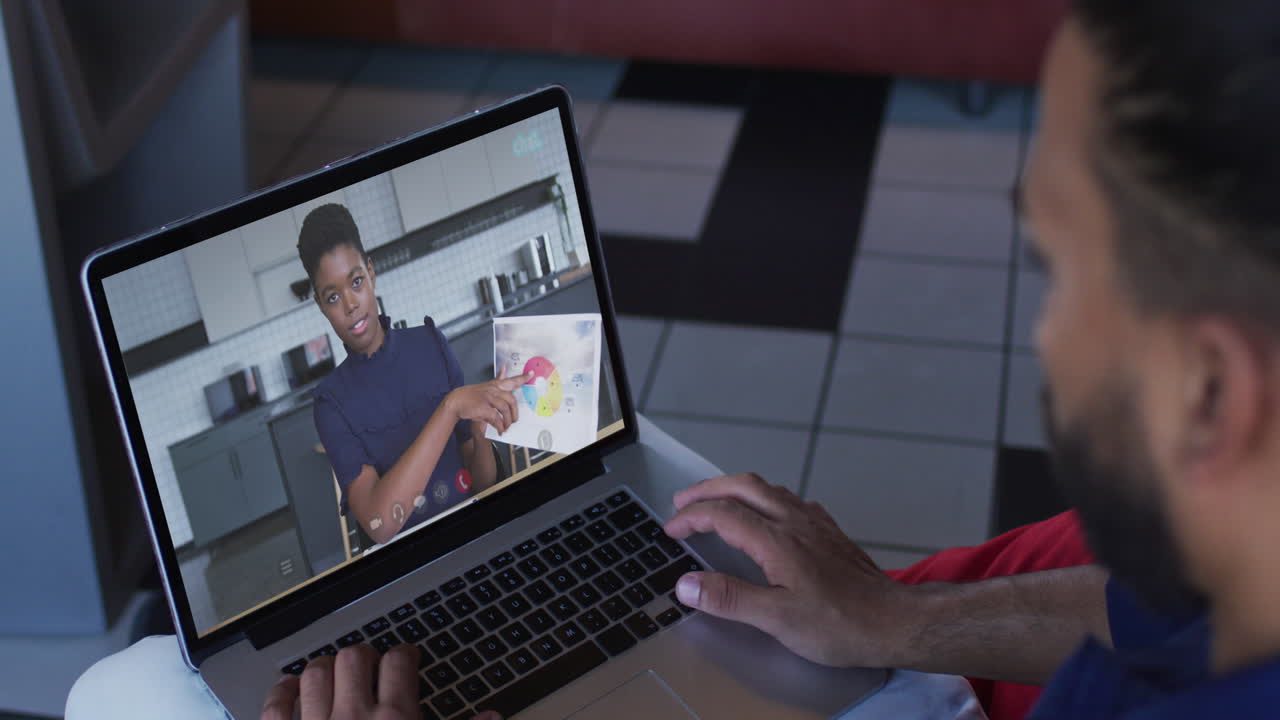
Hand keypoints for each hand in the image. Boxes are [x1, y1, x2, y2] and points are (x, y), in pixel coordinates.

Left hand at [260, 644, 501, 719]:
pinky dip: (282, 693)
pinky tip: (291, 691)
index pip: (400, 662)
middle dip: (365, 656)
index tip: (406, 657)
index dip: (405, 654)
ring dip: (325, 668)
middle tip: (371, 665)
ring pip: (316, 673)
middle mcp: (353, 718)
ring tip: (334, 672)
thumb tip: (492, 718)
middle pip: (355, 658)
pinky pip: (275, 706)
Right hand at [447, 367, 531, 434]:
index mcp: (494, 385)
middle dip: (515, 413)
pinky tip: (499, 430)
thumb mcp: (485, 385)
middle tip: (514, 421)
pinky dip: (499, 426)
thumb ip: (497, 379)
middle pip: (511, 400)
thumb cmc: (471, 395)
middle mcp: (493, 390)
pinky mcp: (483, 408)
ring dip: (507, 421)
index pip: (511, 380)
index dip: (522, 378)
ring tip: (505, 427)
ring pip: (505, 410)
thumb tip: (504, 368)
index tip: (532, 374)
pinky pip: (496, 418)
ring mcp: (488, 398)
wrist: (455, 401)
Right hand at [663, 473, 917, 668]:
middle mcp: (795, 521)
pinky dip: (765, 498)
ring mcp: (815, 523)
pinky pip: (790, 499)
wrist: (894, 621)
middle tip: (682, 502)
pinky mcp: (829, 531)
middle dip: (707, 489)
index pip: (722, 514)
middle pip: (743, 486)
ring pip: (768, 488)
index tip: (671, 529)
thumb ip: (730, 598)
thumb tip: (686, 584)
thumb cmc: (840, 624)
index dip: (691, 518)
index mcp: (777, 540)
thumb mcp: (777, 619)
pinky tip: (767, 514)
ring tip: (716, 501)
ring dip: (735, 489)